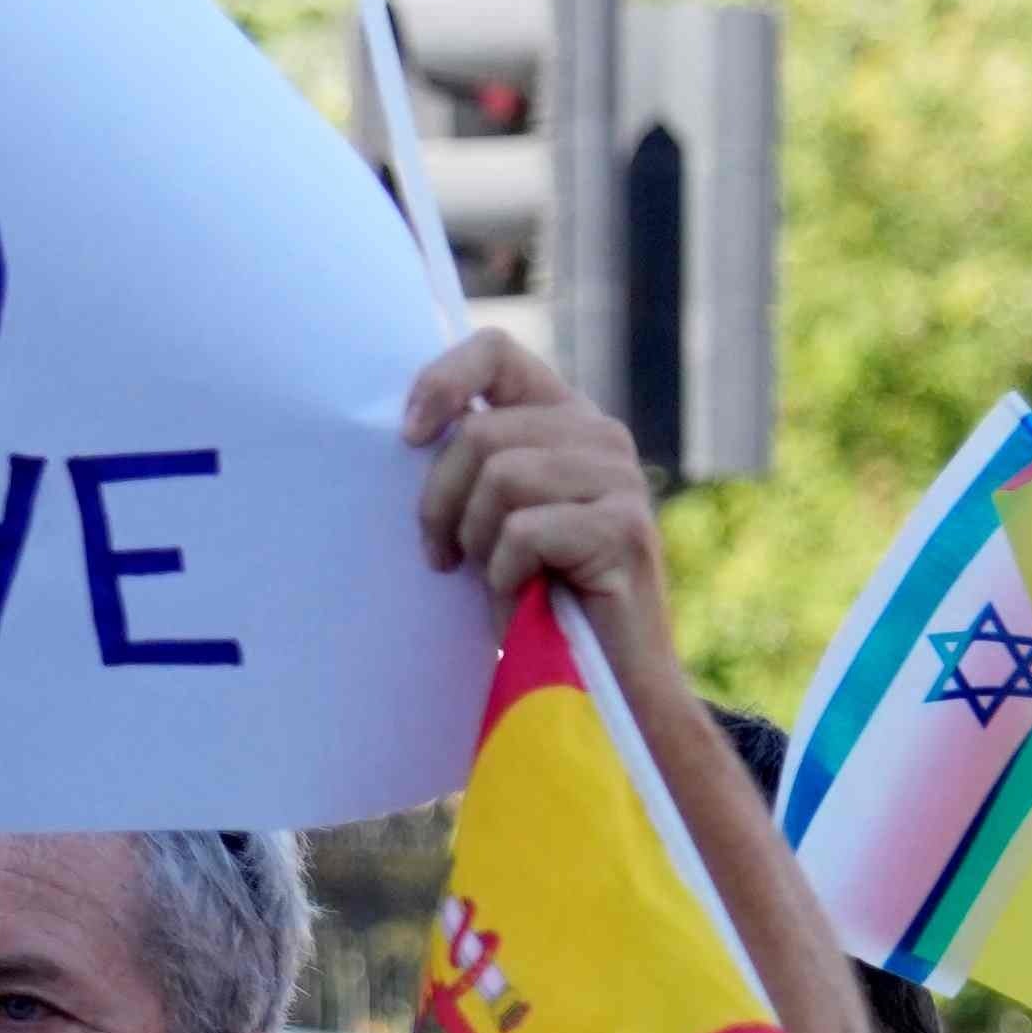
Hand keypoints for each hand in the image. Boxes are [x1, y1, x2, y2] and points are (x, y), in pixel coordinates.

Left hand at [408, 331, 677, 675]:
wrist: (598, 681)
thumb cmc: (529, 600)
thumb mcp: (486, 519)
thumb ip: (468, 466)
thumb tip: (408, 428)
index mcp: (560, 418)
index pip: (495, 352)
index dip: (440, 382)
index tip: (407, 437)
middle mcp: (598, 433)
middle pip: (479, 432)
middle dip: (441, 503)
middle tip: (445, 558)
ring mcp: (619, 476)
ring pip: (501, 477)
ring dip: (478, 543)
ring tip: (497, 579)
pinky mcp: (624, 526)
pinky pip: (525, 531)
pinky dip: (506, 576)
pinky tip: (524, 599)